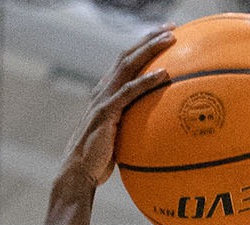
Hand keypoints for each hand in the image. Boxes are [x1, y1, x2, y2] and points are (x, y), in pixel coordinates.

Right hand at [58, 27, 176, 192]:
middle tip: (171, 28)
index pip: (125, 62)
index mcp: (105, 93)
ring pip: (128, 65)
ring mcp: (103, 99)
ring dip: (150, 49)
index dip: (143, 47)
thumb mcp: (118, 138)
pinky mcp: (106, 112)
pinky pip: (130, 92)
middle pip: (127, 55)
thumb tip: (155, 129)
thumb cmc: (99, 160)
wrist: (78, 172)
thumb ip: (132, 126)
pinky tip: (164, 74)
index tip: (163, 37)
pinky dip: (147, 81)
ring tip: (170, 38)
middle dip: (148, 38)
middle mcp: (103, 90)